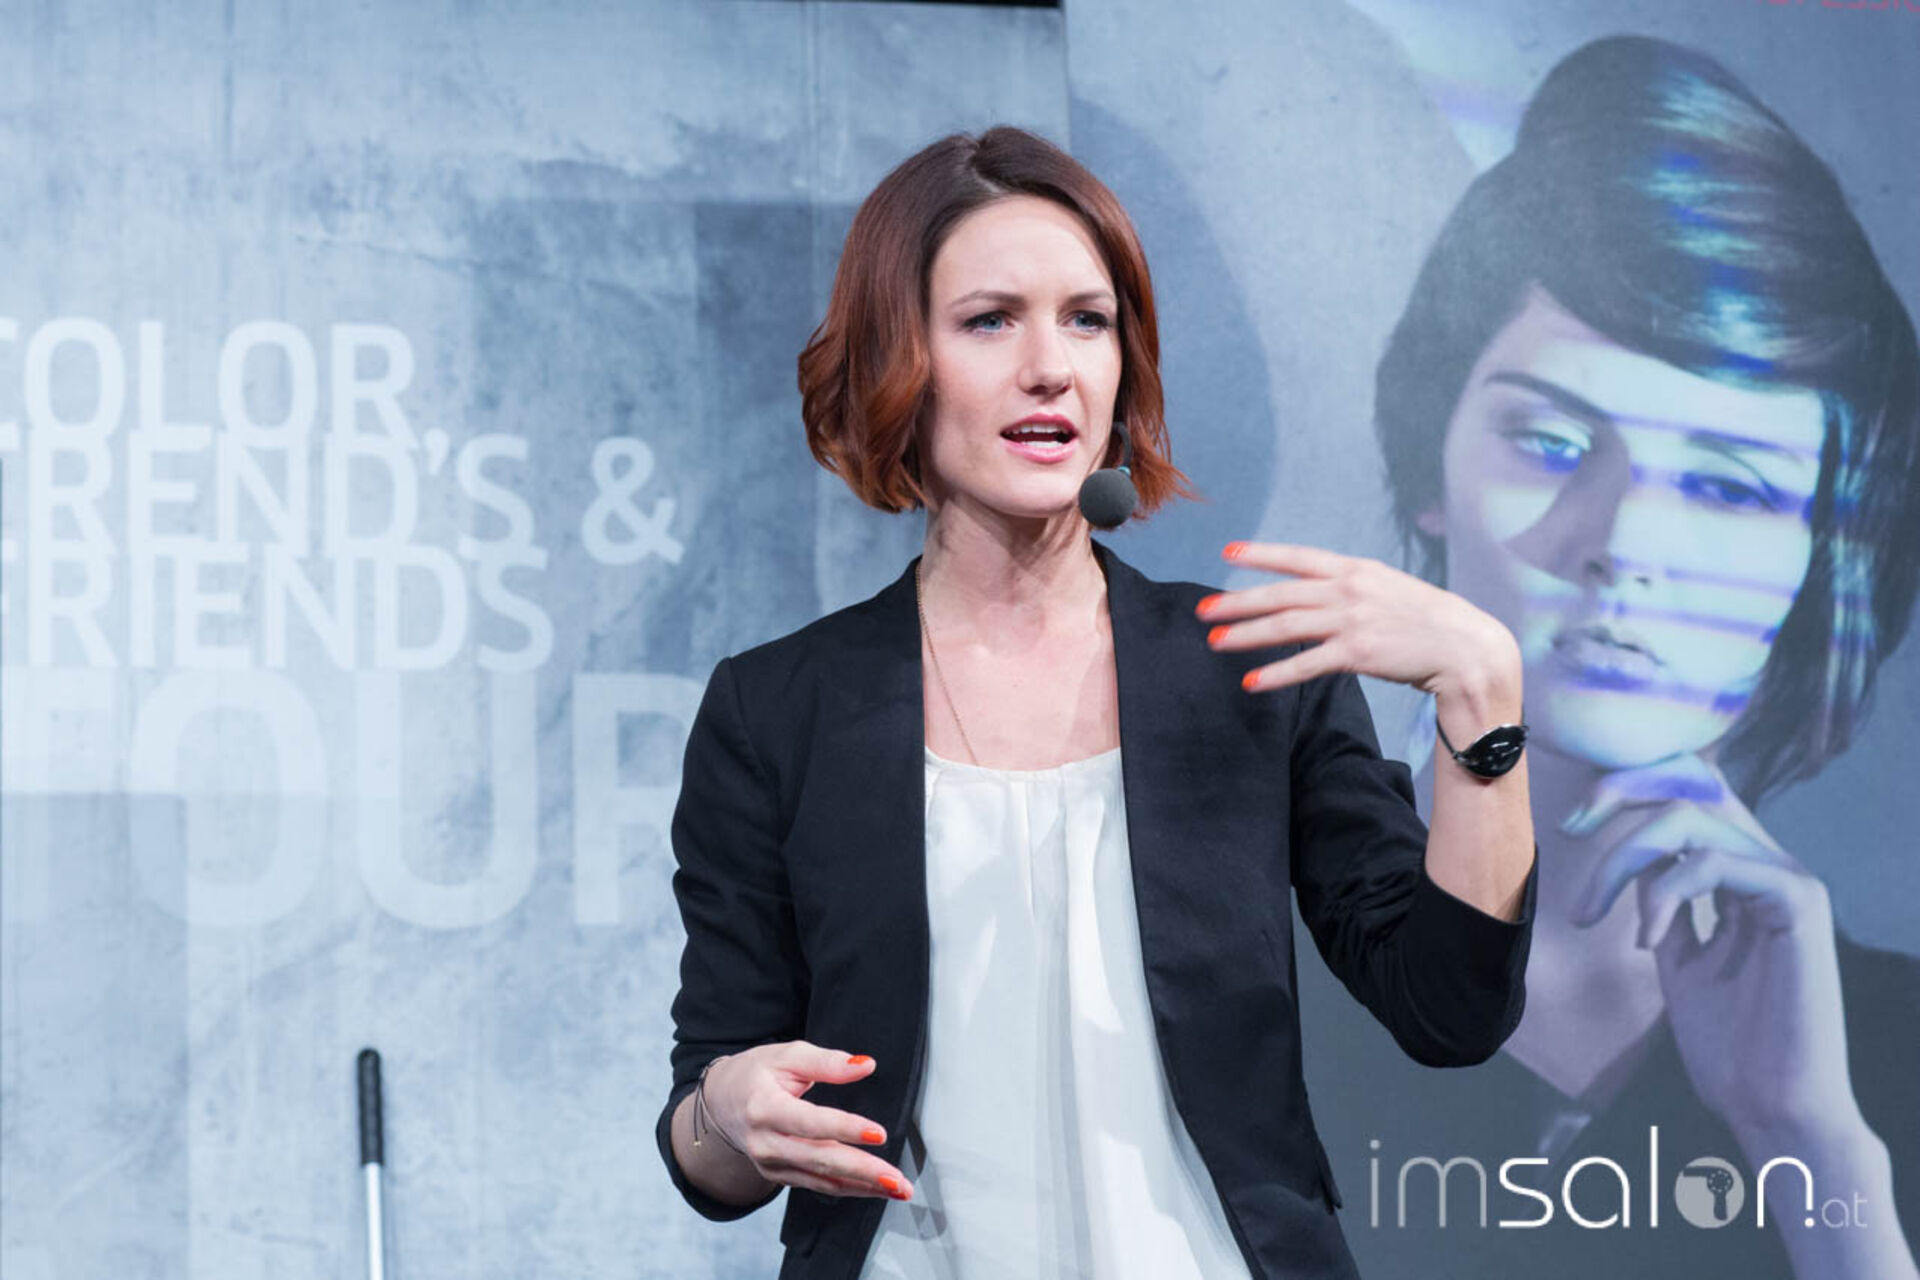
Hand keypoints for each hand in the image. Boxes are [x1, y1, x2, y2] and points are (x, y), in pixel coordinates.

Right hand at [701, 1041, 912, 1199]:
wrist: (722, 1101)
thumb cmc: (757, 1073)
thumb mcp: (788, 1055)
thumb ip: (827, 1061)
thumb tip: (865, 1065)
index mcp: (764, 1107)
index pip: (810, 1122)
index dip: (845, 1128)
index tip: (879, 1133)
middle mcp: (765, 1142)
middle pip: (820, 1160)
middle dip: (863, 1171)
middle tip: (896, 1179)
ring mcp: (770, 1164)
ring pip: (823, 1180)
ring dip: (864, 1187)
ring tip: (897, 1188)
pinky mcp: (779, 1176)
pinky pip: (818, 1185)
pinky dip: (849, 1189)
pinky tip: (875, 1189)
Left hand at [1197, 541, 1519, 707]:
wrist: (1465, 648)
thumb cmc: (1426, 622)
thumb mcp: (1387, 590)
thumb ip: (1351, 589)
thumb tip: (1315, 593)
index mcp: (1357, 569)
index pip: (1298, 558)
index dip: (1261, 555)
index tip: (1228, 552)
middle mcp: (1350, 590)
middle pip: (1281, 595)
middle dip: (1238, 601)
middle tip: (1204, 610)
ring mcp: (1352, 621)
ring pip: (1286, 627)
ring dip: (1246, 635)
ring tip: (1215, 641)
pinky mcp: (1358, 654)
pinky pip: (1306, 665)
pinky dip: (1276, 674)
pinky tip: (1251, 682)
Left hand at [1564, 754, 1861, 1139]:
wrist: (1771, 1106)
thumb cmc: (1729, 1045)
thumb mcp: (1679, 957)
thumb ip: (1664, 902)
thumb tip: (1634, 862)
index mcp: (1744, 876)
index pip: (1692, 797)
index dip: (1633, 788)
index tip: (1575, 820)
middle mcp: (1769, 866)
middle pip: (1689, 788)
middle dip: (1619, 793)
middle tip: (1570, 826)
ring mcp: (1788, 879)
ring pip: (1690, 819)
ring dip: (1622, 858)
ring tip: (1591, 912)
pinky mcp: (1798, 900)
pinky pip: (1712, 862)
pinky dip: (1664, 894)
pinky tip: (1648, 941)